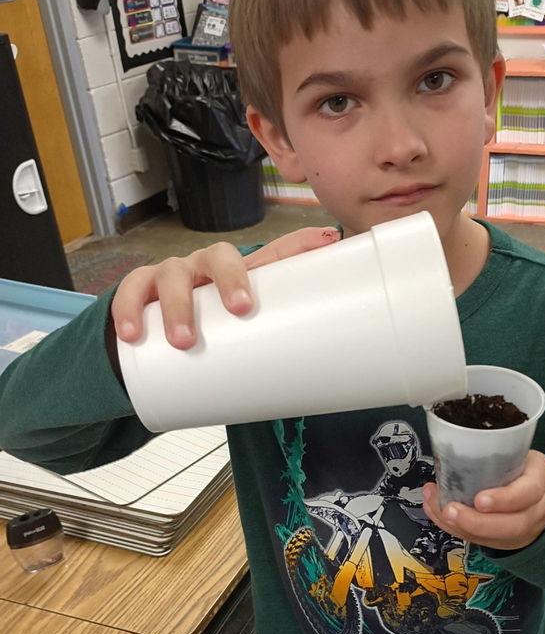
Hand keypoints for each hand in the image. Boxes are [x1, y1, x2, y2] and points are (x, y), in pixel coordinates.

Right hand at [111, 227, 340, 347]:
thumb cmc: (207, 343)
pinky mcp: (138, 289)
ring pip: (174, 275)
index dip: (300, 244)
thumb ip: (266, 357)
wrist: (149, 351)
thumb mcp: (239, 344)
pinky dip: (128, 312)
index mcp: (240, 276)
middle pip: (221, 256)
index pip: (273, 254)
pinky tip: (131, 335)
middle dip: (231, 278)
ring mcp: (172, 274)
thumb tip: (307, 392)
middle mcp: (207, 268)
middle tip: (240, 309)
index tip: (327, 240)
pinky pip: (130, 291)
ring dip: (179, 307)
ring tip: (184, 342)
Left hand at [422, 450, 544, 550]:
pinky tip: (438, 514)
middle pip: (512, 525)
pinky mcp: (504, 540)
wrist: (544, 494)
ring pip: (495, 538)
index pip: (528, 494)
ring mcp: (522, 530)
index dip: (503, 500)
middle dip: (476, 522)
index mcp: (540, 482)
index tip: (479, 499)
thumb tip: (462, 441)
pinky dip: (455, 529)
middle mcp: (535, 511)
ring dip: (461, 527)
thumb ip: (502, 452)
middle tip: (449, 510)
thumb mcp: (524, 455)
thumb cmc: (528, 470)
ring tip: (439, 510)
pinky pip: (480, 540)